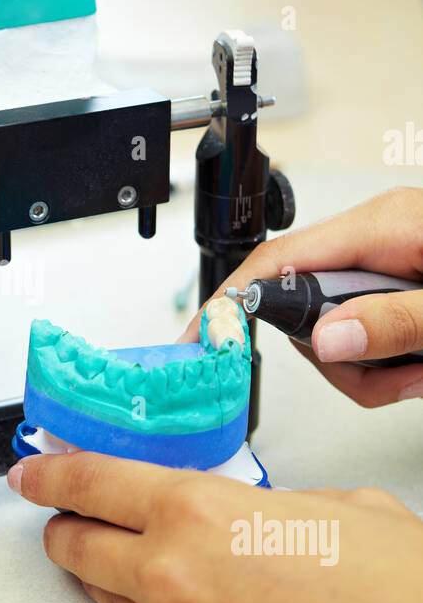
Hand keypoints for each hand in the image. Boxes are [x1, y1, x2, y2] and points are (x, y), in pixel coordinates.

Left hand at [8, 451, 422, 602]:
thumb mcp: (335, 508)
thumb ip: (264, 508)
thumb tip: (248, 519)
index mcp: (198, 513)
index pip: (91, 483)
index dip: (52, 475)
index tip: (34, 474)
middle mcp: (169, 578)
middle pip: (78, 548)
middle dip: (66, 532)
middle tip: (67, 525)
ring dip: (116, 585)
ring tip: (155, 580)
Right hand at [180, 186, 422, 406]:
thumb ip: (395, 321)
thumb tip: (327, 339)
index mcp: (383, 226)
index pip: (280, 259)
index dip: (233, 300)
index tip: (203, 338)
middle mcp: (377, 239)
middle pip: (306, 308)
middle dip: (338, 360)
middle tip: (391, 376)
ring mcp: (384, 263)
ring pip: (333, 331)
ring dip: (370, 369)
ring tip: (418, 370)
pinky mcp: (394, 286)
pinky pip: (360, 333)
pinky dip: (386, 363)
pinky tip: (419, 364)